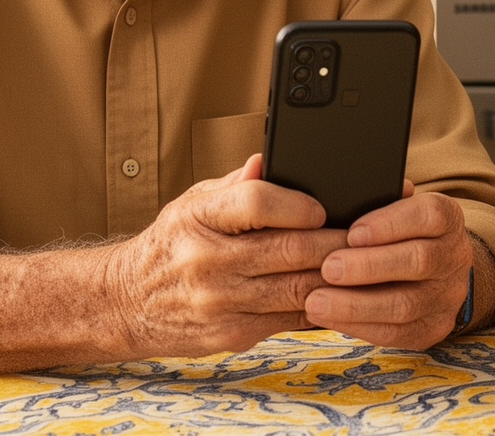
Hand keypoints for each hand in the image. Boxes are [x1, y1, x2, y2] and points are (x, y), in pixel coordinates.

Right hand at [106, 154, 347, 357]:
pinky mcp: (231, 334)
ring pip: (298, 288)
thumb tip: (272, 160)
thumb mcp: (193, 202)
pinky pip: (290, 320)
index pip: (256, 202)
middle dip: (337, 241)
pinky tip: (343, 295)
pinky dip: (322, 306)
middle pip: (289, 248)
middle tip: (369, 236)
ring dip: (339, 278)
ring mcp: (219, 302)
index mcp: (198, 218)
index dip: (297, 204)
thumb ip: (237, 185)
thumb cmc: (171, 245)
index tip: (323, 207)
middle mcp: (207, 260)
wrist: (125, 302)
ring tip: (367, 265)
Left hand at [305, 180, 474, 348]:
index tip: (353, 232)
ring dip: (356, 304)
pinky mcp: (433, 328)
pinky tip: (329, 317)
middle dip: (369, 266)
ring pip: (405, 304)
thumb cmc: (398, 234)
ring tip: (316, 300)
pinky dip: (358, 325)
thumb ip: (377, 201)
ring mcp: (447, 296)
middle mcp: (455, 257)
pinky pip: (396, 334)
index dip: (391, 223)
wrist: (432, 273)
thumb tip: (349, 193)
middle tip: (328, 267)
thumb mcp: (395, 211)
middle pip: (419, 260)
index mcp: (447, 219)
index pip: (429, 216)